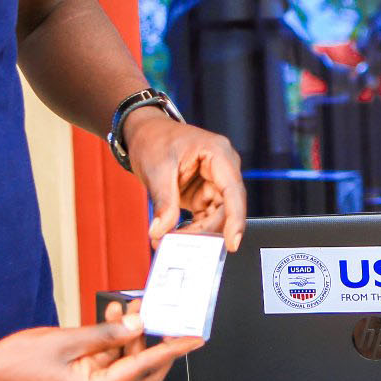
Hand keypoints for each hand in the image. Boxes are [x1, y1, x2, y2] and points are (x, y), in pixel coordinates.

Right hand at [0, 313, 203, 380]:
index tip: (194, 339)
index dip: (173, 350)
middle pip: (142, 372)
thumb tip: (137, 326)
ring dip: (130, 337)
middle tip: (160, 315)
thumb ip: (105, 334)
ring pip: (124, 365)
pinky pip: (106, 363)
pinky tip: (113, 318)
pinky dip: (112, 342)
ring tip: (129, 307)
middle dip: (153, 342)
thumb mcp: (66, 341)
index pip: (146, 369)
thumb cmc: (17, 364)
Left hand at [124, 113, 247, 249]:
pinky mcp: (205, 194)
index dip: (236, 219)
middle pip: (226, 208)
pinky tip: (175, 236)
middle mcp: (223, 169)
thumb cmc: (154, 139)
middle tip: (183, 246)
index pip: (233, 191)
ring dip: (197, 233)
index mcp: (218, 154)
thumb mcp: (157, 170)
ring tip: (172, 241)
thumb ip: (163, 202)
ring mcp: (215, 182)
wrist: (144, 133)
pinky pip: (206, 217)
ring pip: (216, 217)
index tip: (232, 242)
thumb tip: (161, 231)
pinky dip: (192, 230)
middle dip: (206, 230)